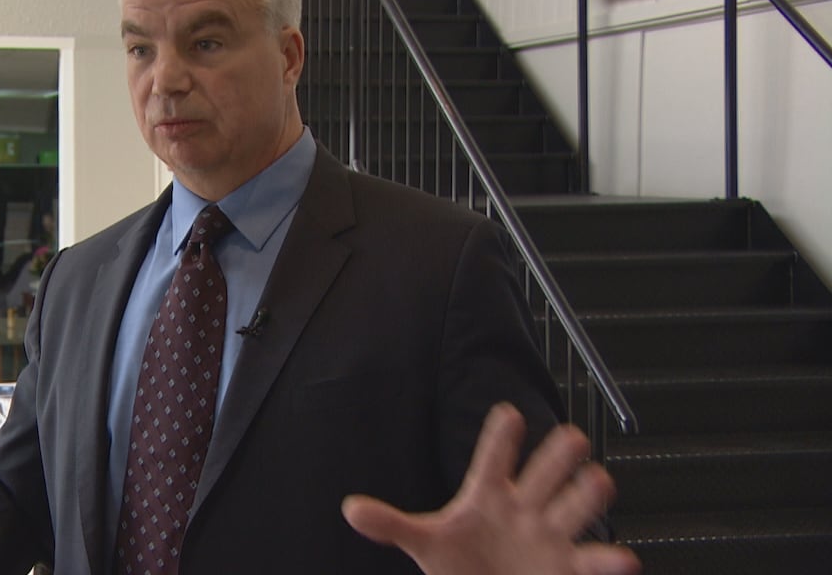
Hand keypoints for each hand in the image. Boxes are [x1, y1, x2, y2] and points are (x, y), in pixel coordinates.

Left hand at [342, 403, 640, 574]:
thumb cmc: (463, 563)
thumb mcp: (427, 543)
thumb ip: (391, 524)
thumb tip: (349, 509)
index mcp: (489, 494)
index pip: (492, 459)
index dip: (500, 437)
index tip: (506, 412)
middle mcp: (526, 507)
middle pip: (544, 473)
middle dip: (557, 456)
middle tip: (570, 437)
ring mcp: (550, 536)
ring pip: (575, 507)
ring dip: (588, 494)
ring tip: (599, 480)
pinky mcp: (568, 568)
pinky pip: (591, 562)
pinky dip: (608, 562)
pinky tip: (622, 559)